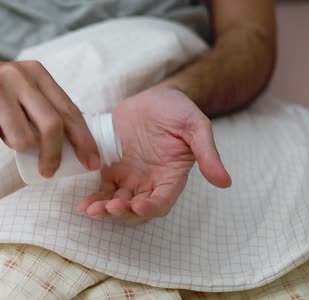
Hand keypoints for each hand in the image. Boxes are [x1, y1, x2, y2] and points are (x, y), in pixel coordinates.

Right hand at [0, 58, 100, 176]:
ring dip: (14, 146)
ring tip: (2, 132)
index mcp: (36, 73)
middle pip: (51, 126)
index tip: (92, 163)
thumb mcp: (20, 88)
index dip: (84, 140)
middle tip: (48, 171)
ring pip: (21, 139)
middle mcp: (18, 76)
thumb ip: (43, 108)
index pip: (69, 110)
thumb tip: (73, 144)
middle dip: (53, 155)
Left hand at [78, 88, 230, 222]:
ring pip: (116, 201)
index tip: (138, 205)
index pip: (162, 201)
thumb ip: (207, 153)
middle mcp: (150, 182)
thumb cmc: (178, 110)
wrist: (155, 97)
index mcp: (171, 177)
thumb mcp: (196, 127)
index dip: (150, 207)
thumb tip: (225, 181)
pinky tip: (83, 203)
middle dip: (122, 211)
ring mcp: (130, 177)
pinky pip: (102, 188)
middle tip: (108, 208)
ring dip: (104, 209)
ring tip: (90, 209)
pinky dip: (94, 197)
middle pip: (136, 207)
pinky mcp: (112, 168)